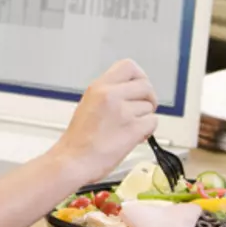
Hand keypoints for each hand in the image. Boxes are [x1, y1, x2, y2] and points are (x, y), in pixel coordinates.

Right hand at [50, 59, 157, 183]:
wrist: (73, 161)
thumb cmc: (78, 139)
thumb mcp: (88, 104)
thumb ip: (109, 94)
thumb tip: (131, 93)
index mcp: (98, 87)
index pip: (129, 66)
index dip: (139, 77)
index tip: (138, 88)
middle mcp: (110, 95)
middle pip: (146, 85)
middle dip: (148, 98)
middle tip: (140, 110)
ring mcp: (122, 111)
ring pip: (150, 106)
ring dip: (144, 118)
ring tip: (128, 128)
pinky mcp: (132, 128)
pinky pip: (152, 122)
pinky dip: (146, 131)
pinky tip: (133, 136)